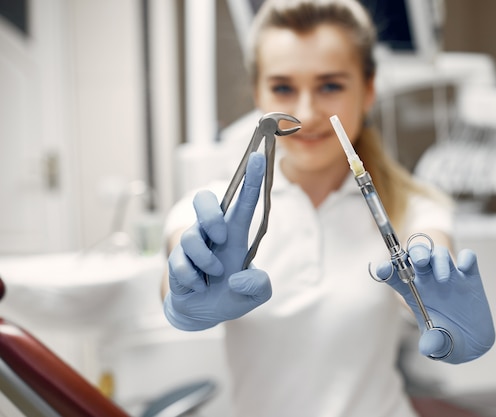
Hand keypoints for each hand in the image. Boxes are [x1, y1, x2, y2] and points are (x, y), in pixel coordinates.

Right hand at [164, 152, 271, 330]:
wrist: (204, 313)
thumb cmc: (232, 293)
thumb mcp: (256, 294)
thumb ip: (259, 286)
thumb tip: (236, 278)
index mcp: (236, 234)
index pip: (244, 201)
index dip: (251, 179)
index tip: (257, 157)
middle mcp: (212, 233)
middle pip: (204, 200)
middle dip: (210, 215)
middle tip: (221, 235)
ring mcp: (192, 245)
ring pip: (192, 237)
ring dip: (206, 261)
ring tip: (213, 276)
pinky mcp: (176, 261)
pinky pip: (180, 264)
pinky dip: (193, 280)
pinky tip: (199, 287)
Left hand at [378, 244, 494, 363]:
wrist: (473, 342)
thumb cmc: (446, 338)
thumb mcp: (438, 343)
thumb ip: (432, 343)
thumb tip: (427, 348)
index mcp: (412, 292)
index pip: (394, 275)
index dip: (387, 269)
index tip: (384, 269)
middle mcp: (428, 279)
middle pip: (417, 255)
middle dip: (416, 253)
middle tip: (420, 262)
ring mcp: (449, 275)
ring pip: (439, 253)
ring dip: (439, 259)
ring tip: (443, 278)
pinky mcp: (470, 276)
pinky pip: (468, 257)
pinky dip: (466, 258)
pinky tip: (465, 268)